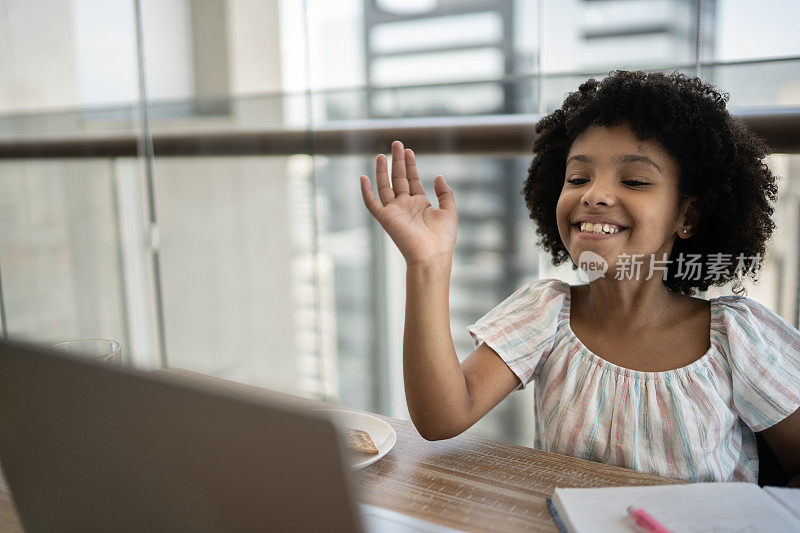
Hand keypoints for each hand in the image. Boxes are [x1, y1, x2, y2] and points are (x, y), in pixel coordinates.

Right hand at [360, 140, 457, 265]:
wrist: (432, 255)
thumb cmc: (443, 238)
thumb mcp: (449, 211)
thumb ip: (445, 193)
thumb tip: (438, 177)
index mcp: (420, 204)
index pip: (412, 180)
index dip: (410, 165)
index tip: (408, 151)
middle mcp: (406, 206)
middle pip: (398, 179)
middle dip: (397, 161)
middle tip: (396, 143)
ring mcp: (395, 211)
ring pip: (385, 187)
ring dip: (382, 171)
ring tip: (382, 154)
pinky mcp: (386, 219)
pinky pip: (372, 203)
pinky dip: (366, 192)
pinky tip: (363, 178)